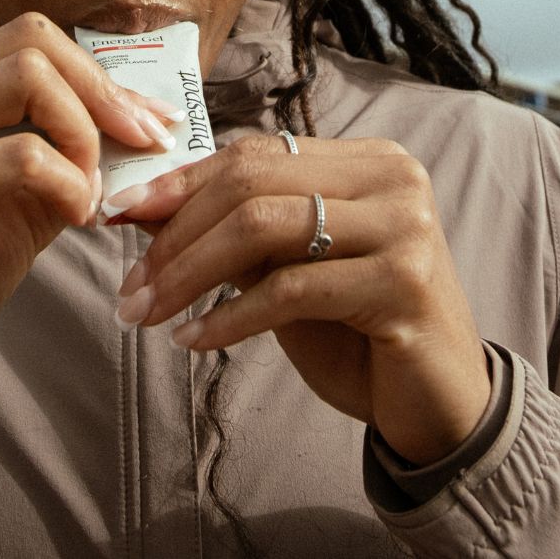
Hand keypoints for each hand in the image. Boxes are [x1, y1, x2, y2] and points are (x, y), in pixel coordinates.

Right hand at [0, 12, 179, 410]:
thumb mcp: (15, 207)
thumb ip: (60, 162)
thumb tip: (131, 135)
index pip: (26, 38)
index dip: (95, 73)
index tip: (144, 119)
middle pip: (30, 42)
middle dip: (101, 90)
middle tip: (141, 142)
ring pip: (26, 77)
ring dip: (83, 130)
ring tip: (93, 187)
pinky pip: (19, 156)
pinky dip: (68, 181)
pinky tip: (77, 215)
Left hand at [110, 134, 490, 464]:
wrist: (440, 405)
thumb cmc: (358, 331)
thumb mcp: (288, 268)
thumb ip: (232, 231)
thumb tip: (140, 208)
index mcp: (366, 159)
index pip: (253, 155)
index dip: (180, 182)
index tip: (119, 213)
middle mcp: (391, 178)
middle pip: (251, 185)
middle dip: (175, 234)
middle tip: (129, 286)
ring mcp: (403, 226)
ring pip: (263, 229)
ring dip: (189, 274)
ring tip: (148, 312)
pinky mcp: (405, 283)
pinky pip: (291, 289)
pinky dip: (230, 316)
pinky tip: (196, 340)